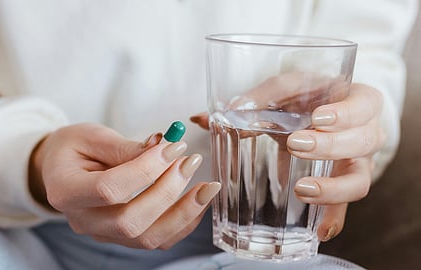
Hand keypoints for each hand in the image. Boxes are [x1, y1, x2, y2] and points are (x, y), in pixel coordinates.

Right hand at [29, 123, 220, 248]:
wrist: (61, 168)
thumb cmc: (73, 148)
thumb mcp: (92, 136)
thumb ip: (125, 147)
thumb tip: (164, 148)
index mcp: (66, 190)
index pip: (109, 189)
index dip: (146, 169)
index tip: (173, 146)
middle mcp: (83, 220)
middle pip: (131, 222)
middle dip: (168, 192)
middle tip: (190, 162)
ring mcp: (103, 233)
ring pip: (148, 239)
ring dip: (183, 214)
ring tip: (207, 187)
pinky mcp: (121, 236)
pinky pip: (156, 240)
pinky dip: (182, 224)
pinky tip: (198, 201)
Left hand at [191, 83, 384, 240]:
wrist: (324, 111)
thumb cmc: (307, 97)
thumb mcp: (284, 91)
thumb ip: (249, 102)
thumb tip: (200, 118)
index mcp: (354, 99)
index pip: (363, 104)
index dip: (346, 112)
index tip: (318, 117)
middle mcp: (364, 132)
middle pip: (362, 141)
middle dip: (330, 145)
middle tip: (297, 144)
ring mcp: (357, 161)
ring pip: (359, 178)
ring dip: (333, 188)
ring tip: (302, 190)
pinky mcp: (344, 182)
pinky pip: (346, 205)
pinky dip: (334, 218)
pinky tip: (320, 231)